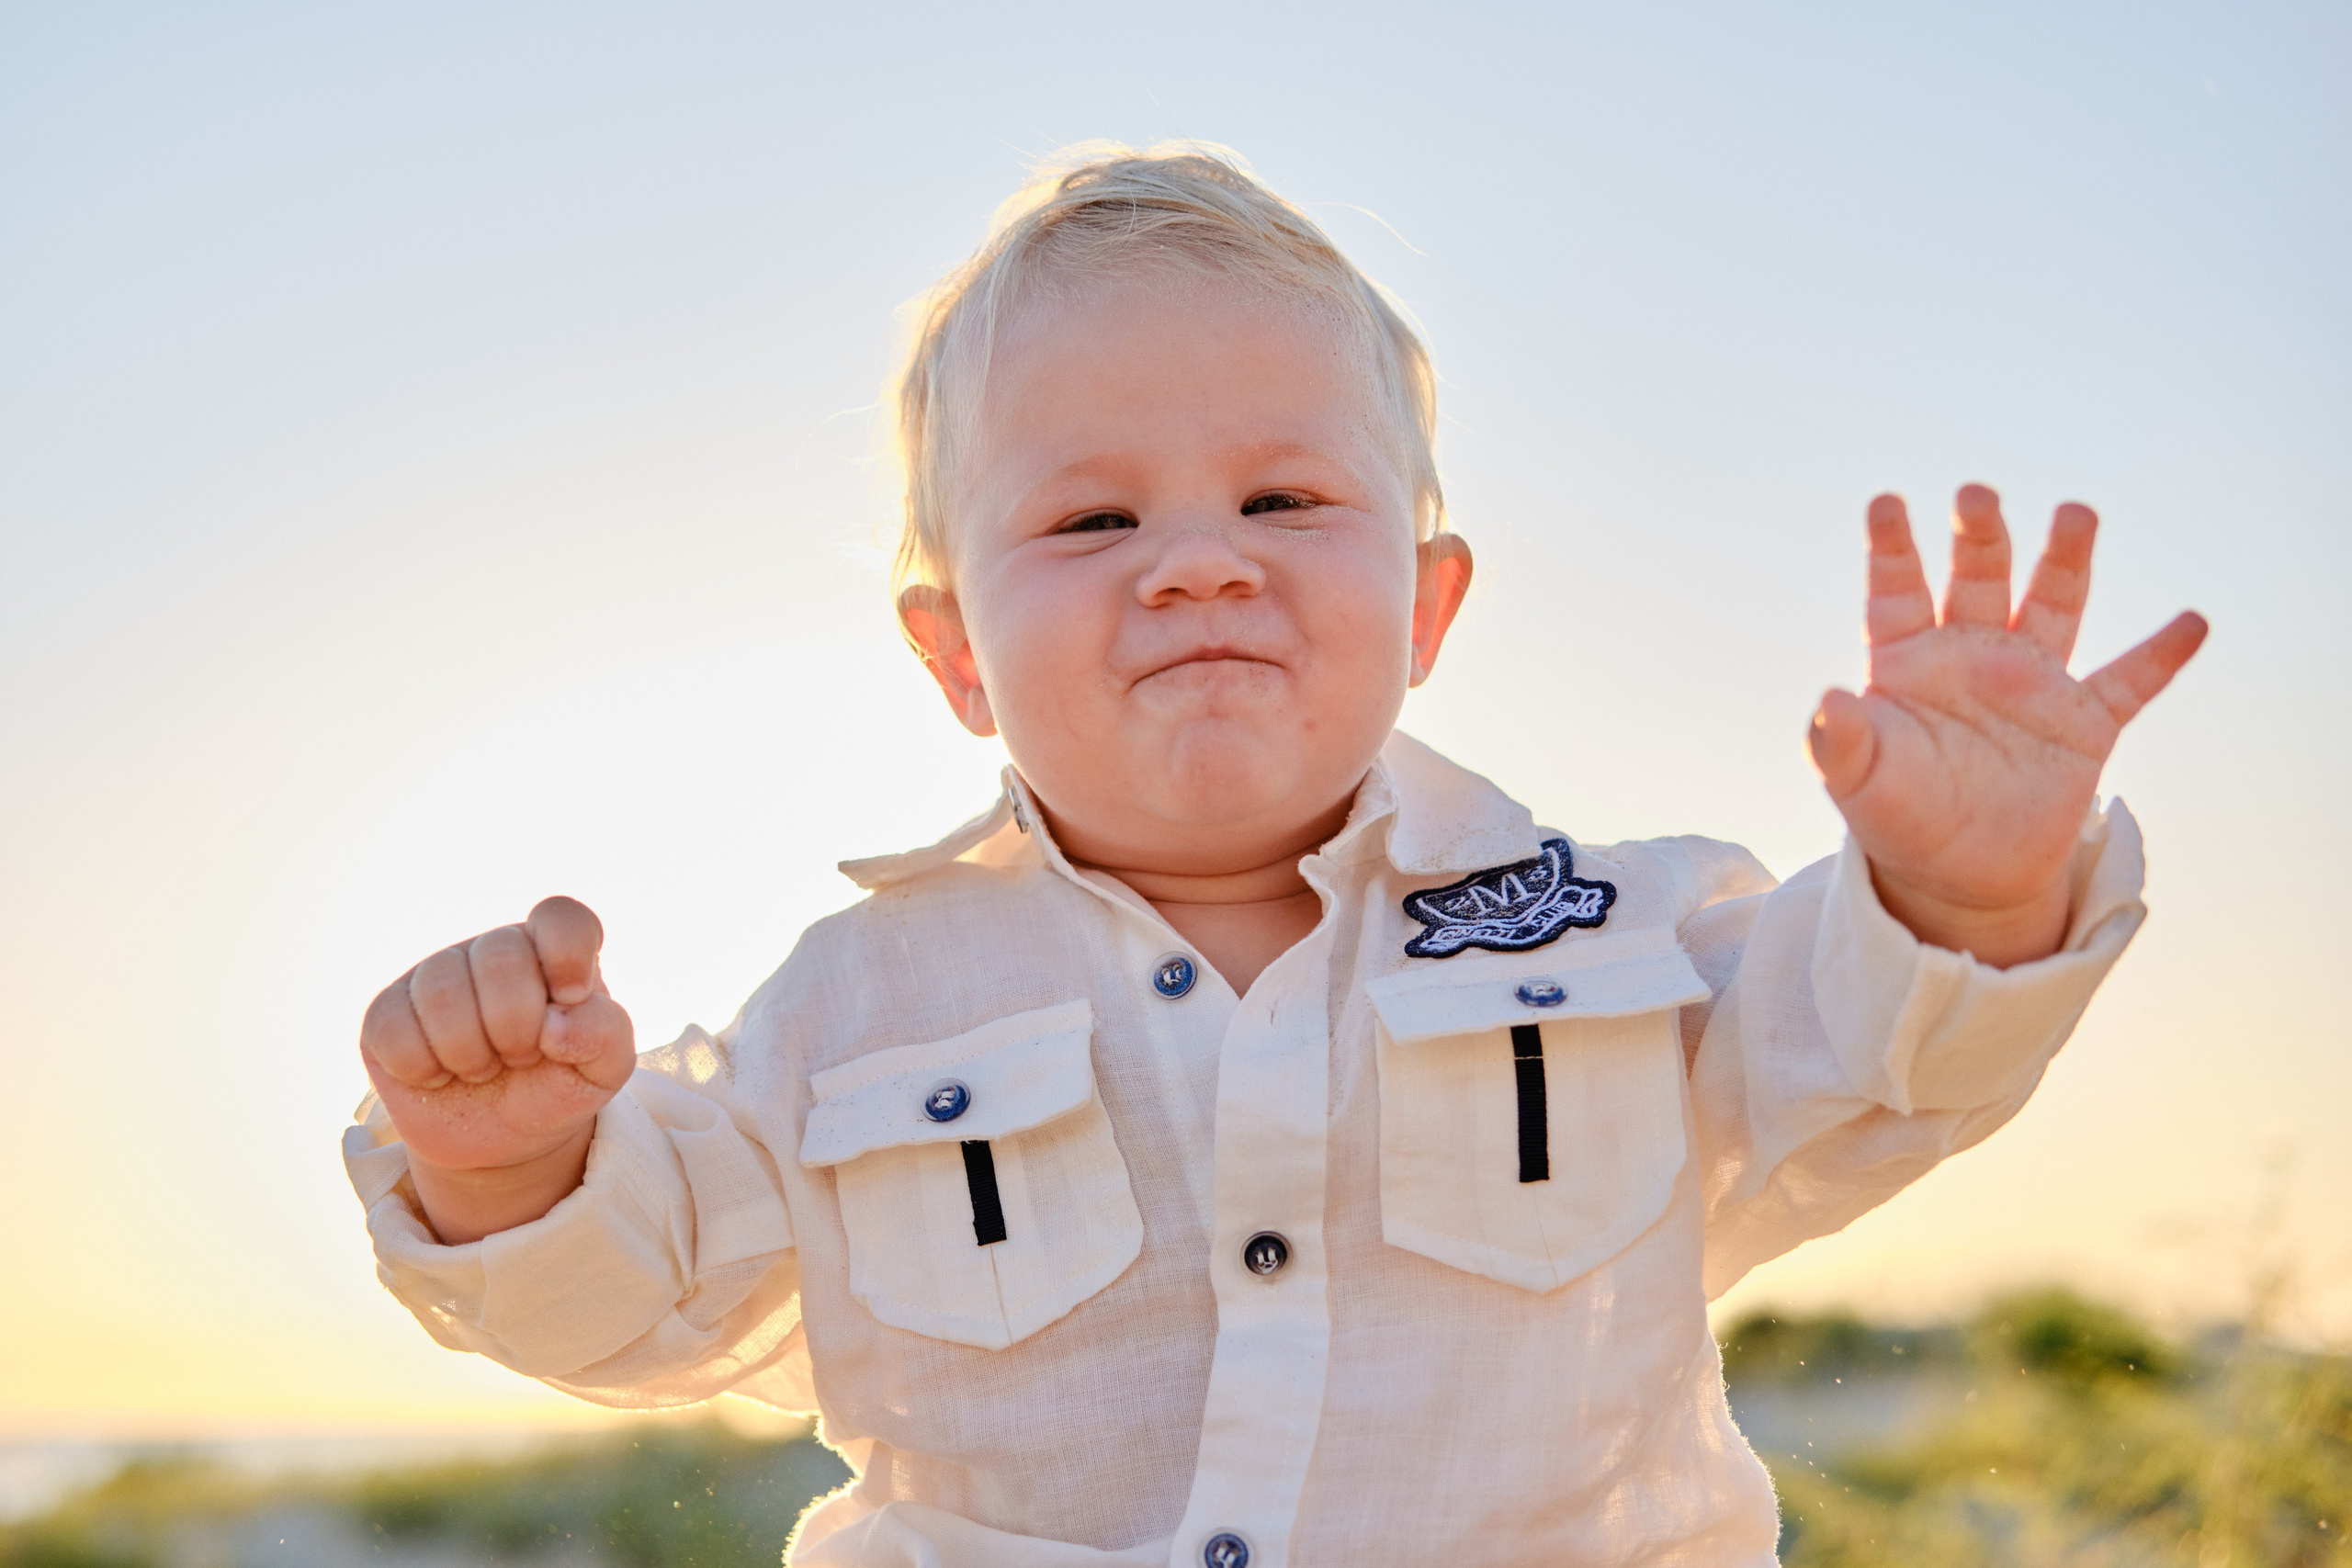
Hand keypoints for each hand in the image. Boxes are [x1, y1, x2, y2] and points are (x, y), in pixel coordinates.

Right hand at [359, 896, 635, 1241]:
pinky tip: (440, 1076)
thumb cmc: (558, 1087)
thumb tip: (555, 1023)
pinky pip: (392, 1027)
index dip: (567, 956)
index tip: (571, 999)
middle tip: (522, 1058)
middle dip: (516, 1029)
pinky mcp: (387, 1010)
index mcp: (554, 951)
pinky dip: (423, 1068)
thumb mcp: (603, 1070)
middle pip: (501, 959)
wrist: (502, 1139)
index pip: (561, 917)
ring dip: (470, 1054)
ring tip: (484, 1070)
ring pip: (442, 991)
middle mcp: (494, 950)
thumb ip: (606, 1035)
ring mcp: (436, 974)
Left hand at [1807, 486, 2205, 967]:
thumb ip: (1839, 740)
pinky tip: (2192, 622)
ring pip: (2053, 604)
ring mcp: (2031, 683)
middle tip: (1976, 495)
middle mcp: (1972, 654)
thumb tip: (1827, 702)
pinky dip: (2161, 655)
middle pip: (1977, 577)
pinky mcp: (2083, 725)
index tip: (1885, 501)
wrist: (1959, 874)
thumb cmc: (1897, 816)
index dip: (1891, 546)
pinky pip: (2128, 683)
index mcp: (1909, 660)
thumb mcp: (1858, 780)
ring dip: (2064, 559)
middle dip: (1979, 535)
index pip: (1898, 590)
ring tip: (2075, 512)